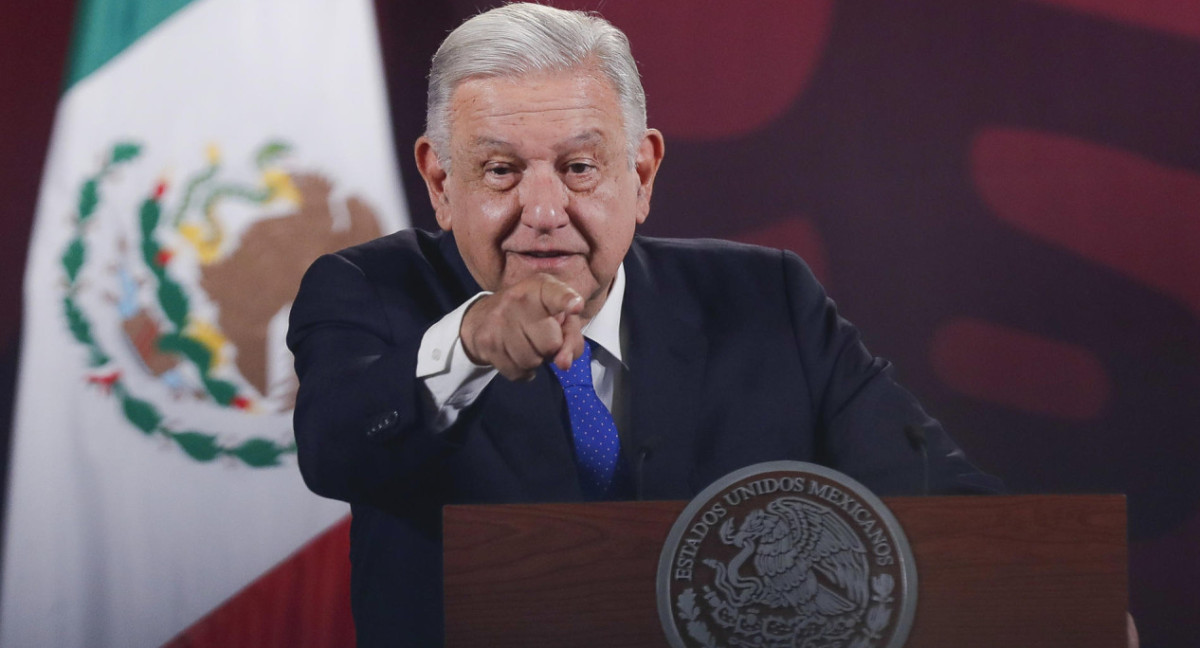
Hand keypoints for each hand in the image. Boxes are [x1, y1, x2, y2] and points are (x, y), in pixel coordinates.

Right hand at [460, 273, 585, 380]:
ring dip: (535, 361)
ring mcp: (499, 320)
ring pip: (532, 361)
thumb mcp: (557, 316)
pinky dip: (521, 371)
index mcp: (541, 287)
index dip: (566, 301)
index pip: (556, 294)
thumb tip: (563, 364)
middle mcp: (518, 299)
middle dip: (551, 349)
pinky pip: (516, 371)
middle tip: (541, 337)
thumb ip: (571, 336)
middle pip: (551, 343)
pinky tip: (516, 355)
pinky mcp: (486, 341)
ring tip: (528, 345)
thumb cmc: (531, 315)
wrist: (482, 317)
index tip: (576, 306)